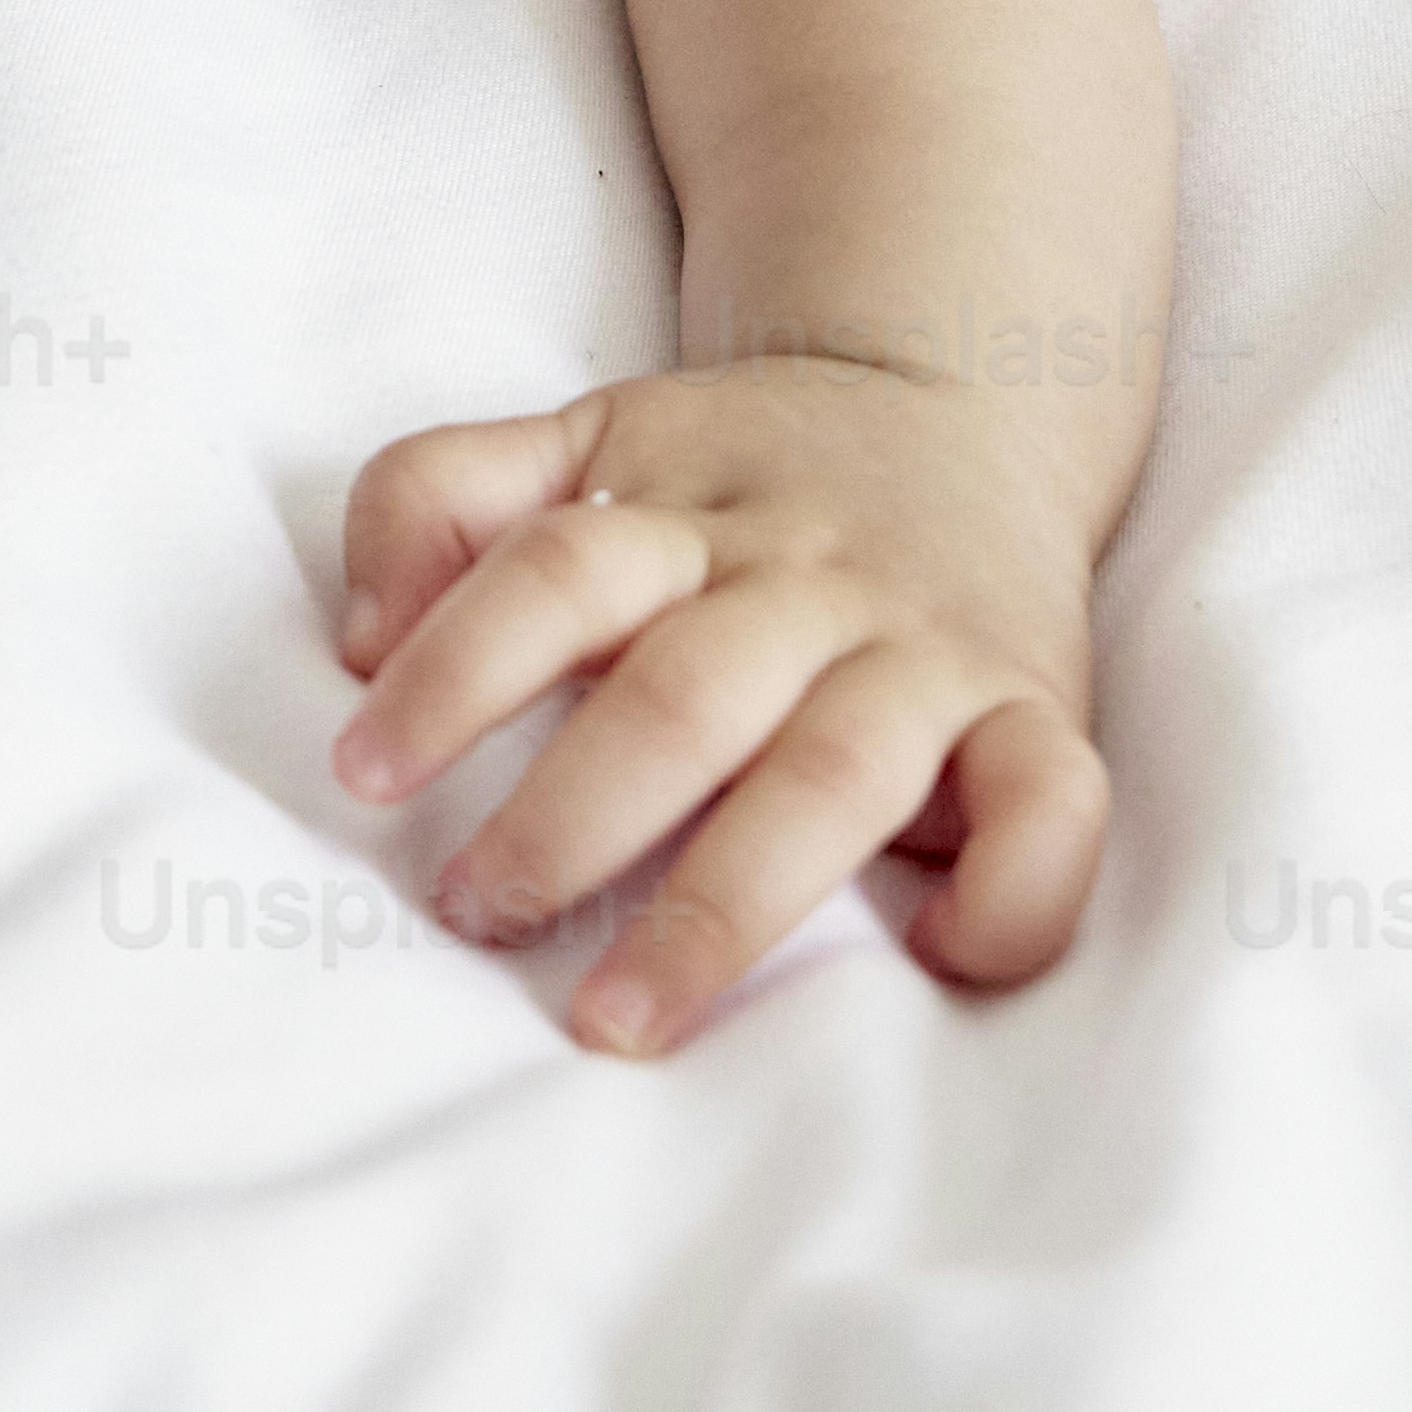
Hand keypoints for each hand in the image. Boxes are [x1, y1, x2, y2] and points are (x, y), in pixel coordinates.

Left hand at [332, 354, 1112, 1059]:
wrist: (972, 395)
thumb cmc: (747, 471)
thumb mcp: (590, 437)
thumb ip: (446, 495)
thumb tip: (358, 635)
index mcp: (689, 514)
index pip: (557, 573)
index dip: (454, 667)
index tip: (363, 771)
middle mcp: (810, 582)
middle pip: (687, 693)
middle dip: (571, 818)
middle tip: (476, 912)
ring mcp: (928, 651)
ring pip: (834, 774)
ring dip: (723, 903)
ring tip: (617, 1016)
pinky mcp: (1036, 713)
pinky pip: (1053, 807)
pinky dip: (1007, 892)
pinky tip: (930, 957)